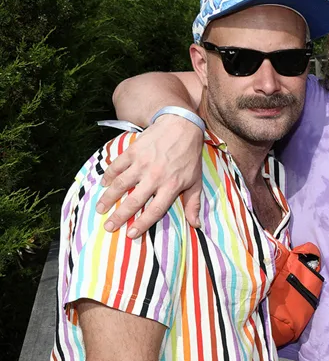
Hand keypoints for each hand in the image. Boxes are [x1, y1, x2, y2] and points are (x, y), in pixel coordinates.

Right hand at [96, 115, 203, 236]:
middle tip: (108, 227)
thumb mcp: (196, 181)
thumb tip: (195, 225)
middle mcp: (155, 177)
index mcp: (171, 186)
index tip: (130, 235)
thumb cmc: (190, 157)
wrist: (182, 126)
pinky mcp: (133, 151)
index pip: (155, 210)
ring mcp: (142, 163)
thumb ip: (193, 203)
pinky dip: (108, 176)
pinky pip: (116, 166)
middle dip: (119, 217)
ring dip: (108, 198)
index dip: (142, 224)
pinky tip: (103, 184)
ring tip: (99, 209)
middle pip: (134, 201)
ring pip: (121, 184)